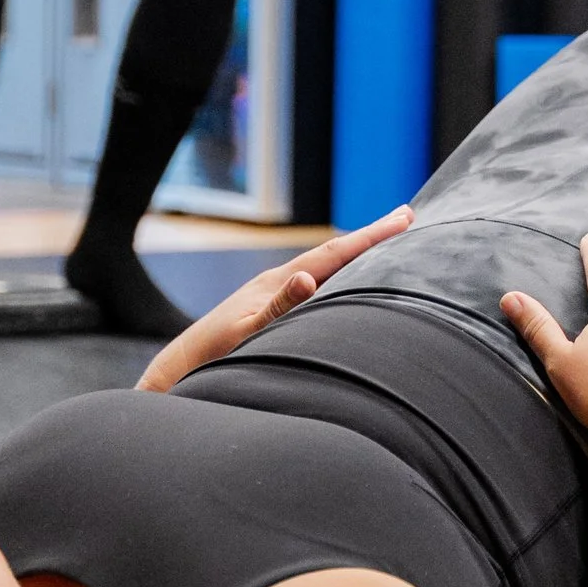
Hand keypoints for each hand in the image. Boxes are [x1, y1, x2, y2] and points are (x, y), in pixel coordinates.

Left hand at [134, 207, 414, 393]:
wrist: (181, 370)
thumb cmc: (212, 357)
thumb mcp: (246, 334)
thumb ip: (277, 308)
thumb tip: (307, 277)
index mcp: (278, 281)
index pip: (333, 253)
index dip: (369, 237)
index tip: (402, 220)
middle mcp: (279, 281)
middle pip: (334, 252)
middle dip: (370, 236)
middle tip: (406, 217)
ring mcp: (276, 293)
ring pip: (326, 266)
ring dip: (357, 253)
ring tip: (386, 242)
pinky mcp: (272, 308)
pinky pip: (317, 285)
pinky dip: (340, 274)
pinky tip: (348, 279)